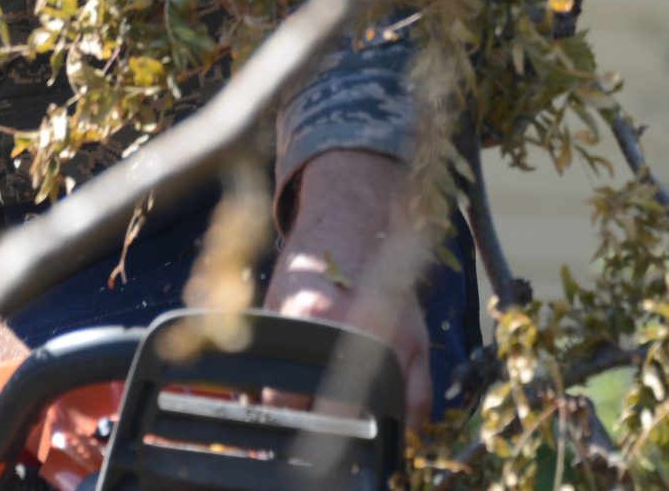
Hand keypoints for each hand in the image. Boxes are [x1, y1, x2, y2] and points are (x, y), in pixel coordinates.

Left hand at [261, 148, 432, 422]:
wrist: (355, 221)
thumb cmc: (311, 264)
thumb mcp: (275, 302)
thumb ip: (267, 351)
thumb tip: (251, 404)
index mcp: (309, 318)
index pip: (286, 397)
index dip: (277, 419)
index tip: (273, 431)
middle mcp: (355, 329)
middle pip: (334, 413)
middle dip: (315, 436)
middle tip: (306, 448)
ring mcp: (392, 336)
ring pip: (379, 413)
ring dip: (360, 436)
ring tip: (344, 446)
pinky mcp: (418, 339)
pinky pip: (417, 400)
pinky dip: (404, 423)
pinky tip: (387, 433)